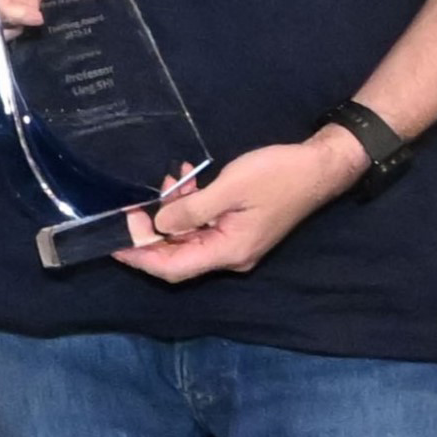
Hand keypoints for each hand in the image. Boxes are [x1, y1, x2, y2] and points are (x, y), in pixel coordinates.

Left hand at [118, 131, 361, 283]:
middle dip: (151, 233)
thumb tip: (158, 224)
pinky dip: (190, 208)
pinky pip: (205, 226)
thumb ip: (191, 209)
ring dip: (172, 214)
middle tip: (133, 206)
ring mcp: (236, 243)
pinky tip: (186, 182)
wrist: (321, 167)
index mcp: (229, 252)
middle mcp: (230, 256)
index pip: (173, 269)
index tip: (115, 240)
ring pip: (190, 238)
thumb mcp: (229, 188)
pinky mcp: (240, 228)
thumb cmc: (278, 175)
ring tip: (170, 181)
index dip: (141, 257)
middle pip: (178, 256)